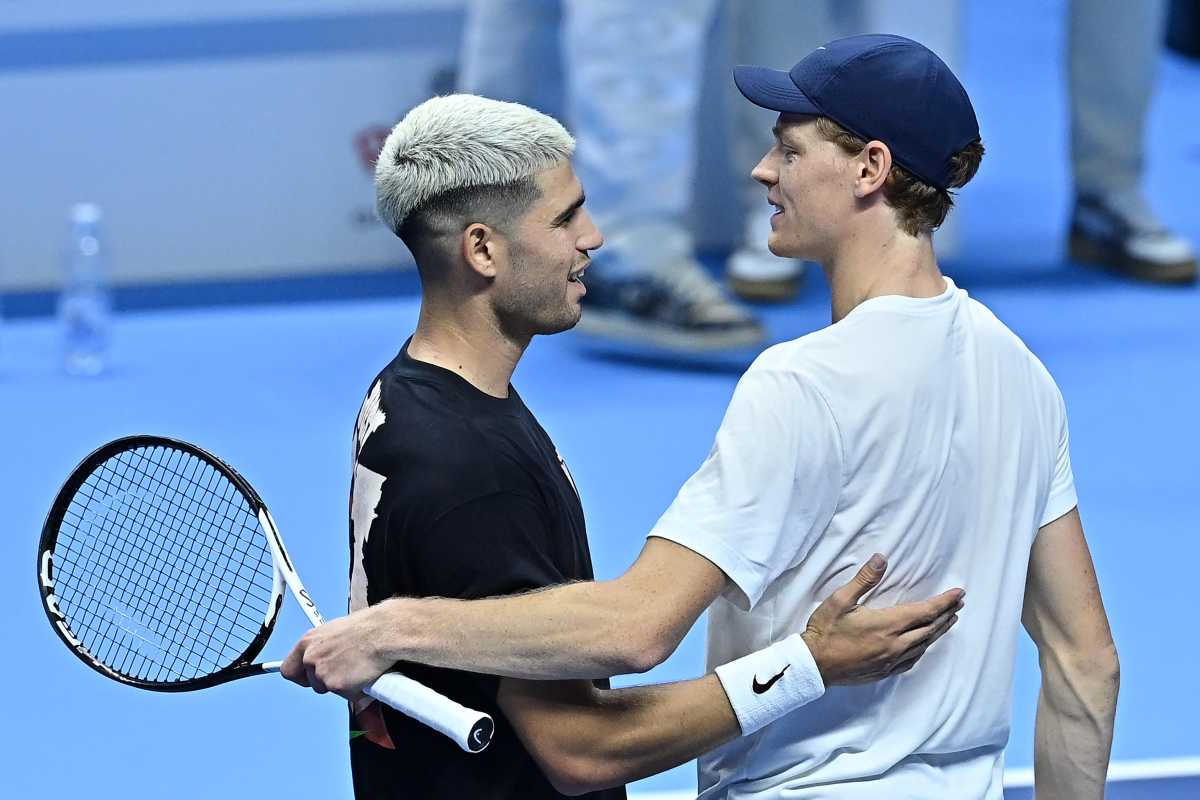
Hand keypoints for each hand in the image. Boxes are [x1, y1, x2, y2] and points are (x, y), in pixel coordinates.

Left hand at [280, 603, 396, 699]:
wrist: (383, 631)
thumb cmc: (367, 627)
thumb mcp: (336, 631)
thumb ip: (324, 646)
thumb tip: (327, 656)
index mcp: (308, 642)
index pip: (288, 669)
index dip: (300, 676)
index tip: (306, 678)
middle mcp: (310, 658)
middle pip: (311, 682)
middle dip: (327, 681)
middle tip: (344, 672)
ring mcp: (322, 673)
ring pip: (329, 689)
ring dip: (342, 684)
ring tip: (358, 668)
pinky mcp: (337, 686)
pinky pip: (346, 695)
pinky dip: (356, 690)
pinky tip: (365, 674)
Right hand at [802, 554, 963, 685]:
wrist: (813, 664)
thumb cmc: (825, 630)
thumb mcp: (840, 600)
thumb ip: (864, 579)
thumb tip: (881, 559)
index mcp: (887, 625)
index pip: (925, 611)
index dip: (944, 601)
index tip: (959, 593)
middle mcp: (894, 645)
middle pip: (930, 629)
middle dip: (946, 614)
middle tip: (959, 603)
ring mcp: (890, 660)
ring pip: (924, 645)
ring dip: (939, 631)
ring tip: (949, 620)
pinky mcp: (884, 671)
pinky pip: (912, 660)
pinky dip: (923, 648)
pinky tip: (924, 645)